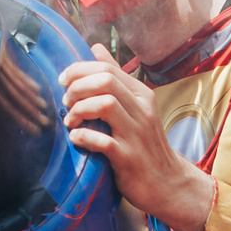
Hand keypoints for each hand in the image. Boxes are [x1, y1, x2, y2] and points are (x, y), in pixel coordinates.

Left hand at [59, 45, 214, 230]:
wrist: (167, 182)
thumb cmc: (145, 143)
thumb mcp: (135, 105)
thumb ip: (116, 77)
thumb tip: (96, 48)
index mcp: (142, 95)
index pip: (108, 70)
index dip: (79, 70)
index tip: (64, 81)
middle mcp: (142, 110)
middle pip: (105, 82)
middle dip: (77, 87)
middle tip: (66, 101)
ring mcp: (136, 134)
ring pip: (105, 105)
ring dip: (79, 110)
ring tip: (70, 121)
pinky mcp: (128, 158)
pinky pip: (103, 141)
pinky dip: (84, 137)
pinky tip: (76, 139)